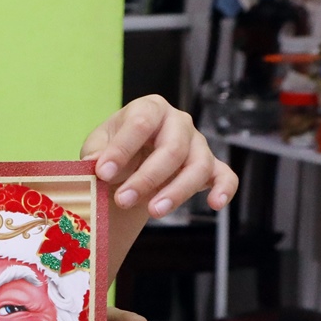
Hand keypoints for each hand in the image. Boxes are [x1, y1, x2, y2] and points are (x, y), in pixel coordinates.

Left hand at [82, 95, 236, 217]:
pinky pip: (226, 176)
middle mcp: (179, 122)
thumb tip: (95, 163)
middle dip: (147, 178)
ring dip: (176, 192)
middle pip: (172, 148)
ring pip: (198, 166)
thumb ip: (96, 153)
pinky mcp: (211, 166)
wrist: (128, 165)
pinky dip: (224, 189)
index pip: (141, 124)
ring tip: (153, 211)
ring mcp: (198, 144)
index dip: (122, 149)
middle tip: (123, 200)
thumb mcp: (97, 146)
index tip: (102, 173)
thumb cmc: (113, 150)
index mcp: (150, 108)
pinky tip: (215, 204)